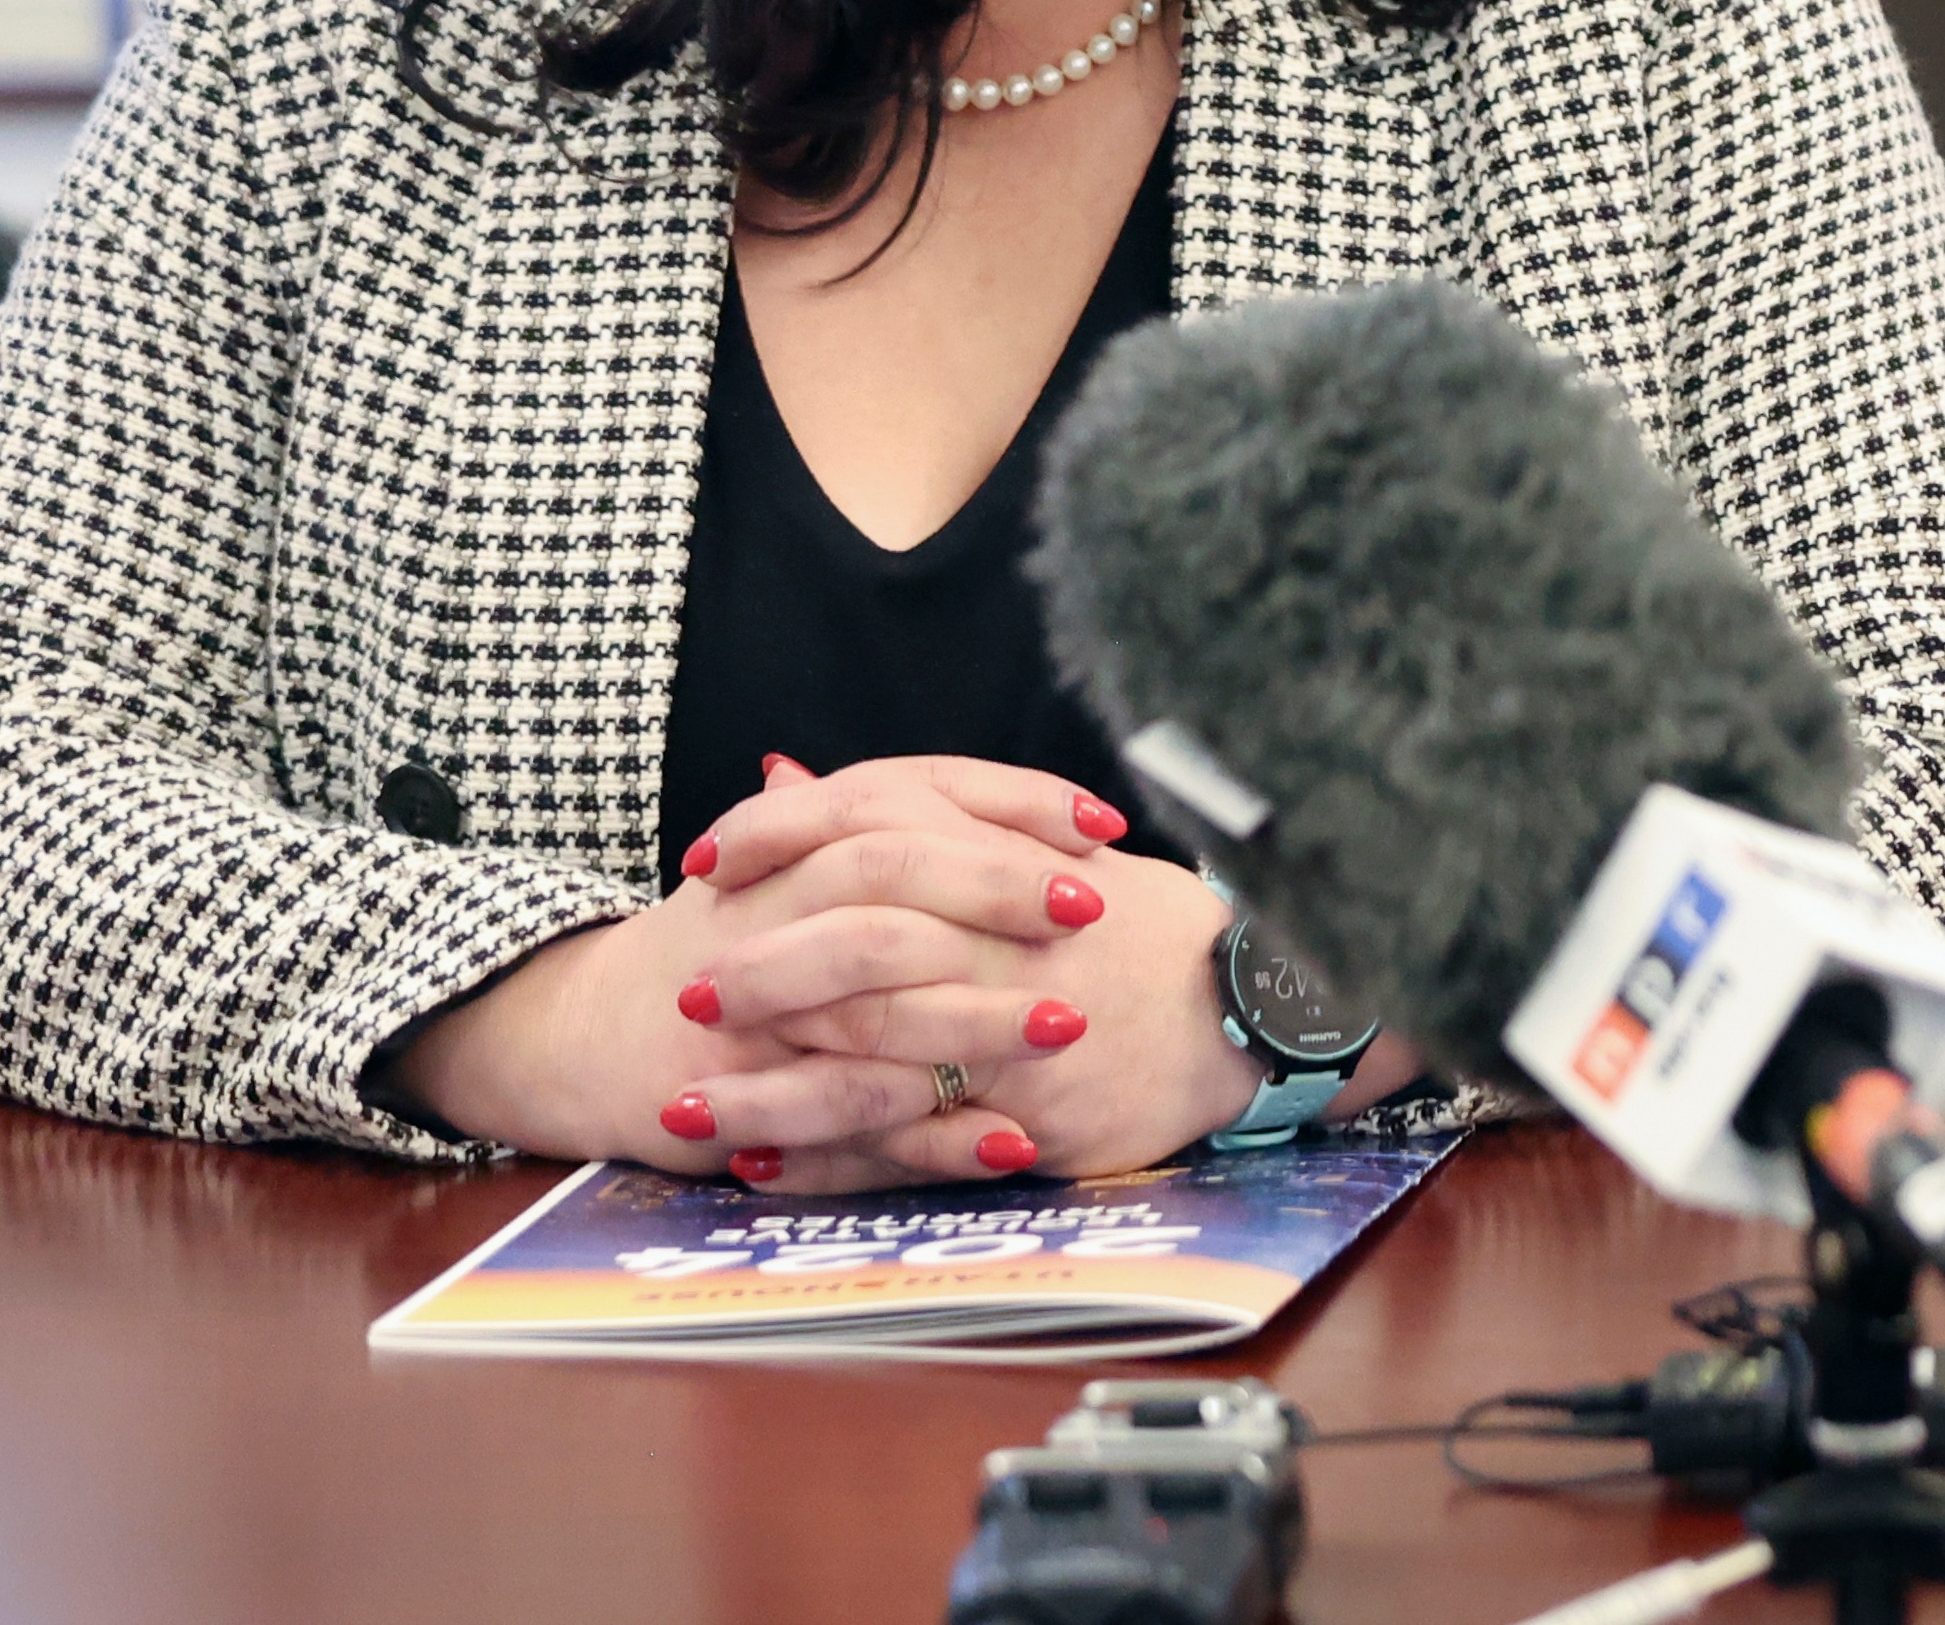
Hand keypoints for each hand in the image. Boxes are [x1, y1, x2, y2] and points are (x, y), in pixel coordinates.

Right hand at [377, 781, 1087, 1182]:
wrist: (583, 1032)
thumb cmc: (731, 941)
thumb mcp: (804, 866)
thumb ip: (919, 836)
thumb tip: (1078, 820)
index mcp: (792, 842)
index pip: (907, 788)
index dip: (1008, 801)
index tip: (1101, 825)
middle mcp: (766, 909)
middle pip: (887, 875)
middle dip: (996, 890)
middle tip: (1093, 909)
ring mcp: (747, 1008)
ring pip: (870, 1005)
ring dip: (978, 1018)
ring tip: (1073, 1026)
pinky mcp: (735, 1099)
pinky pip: (843, 1117)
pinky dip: (930, 1133)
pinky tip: (1012, 1140)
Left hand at [690, 761, 1265, 1191]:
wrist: (1257, 1007)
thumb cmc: (1144, 930)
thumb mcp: (1040, 849)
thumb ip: (906, 817)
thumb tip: (785, 777)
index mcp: (1011, 866)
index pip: (877, 831)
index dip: (781, 844)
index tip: (707, 863)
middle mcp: (1014, 948)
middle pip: (863, 951)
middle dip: (766, 974)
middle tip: (689, 991)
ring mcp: (1024, 1038)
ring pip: (874, 1065)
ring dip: (771, 1092)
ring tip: (687, 1105)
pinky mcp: (1038, 1119)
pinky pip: (916, 1147)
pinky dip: (833, 1162)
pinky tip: (764, 1168)